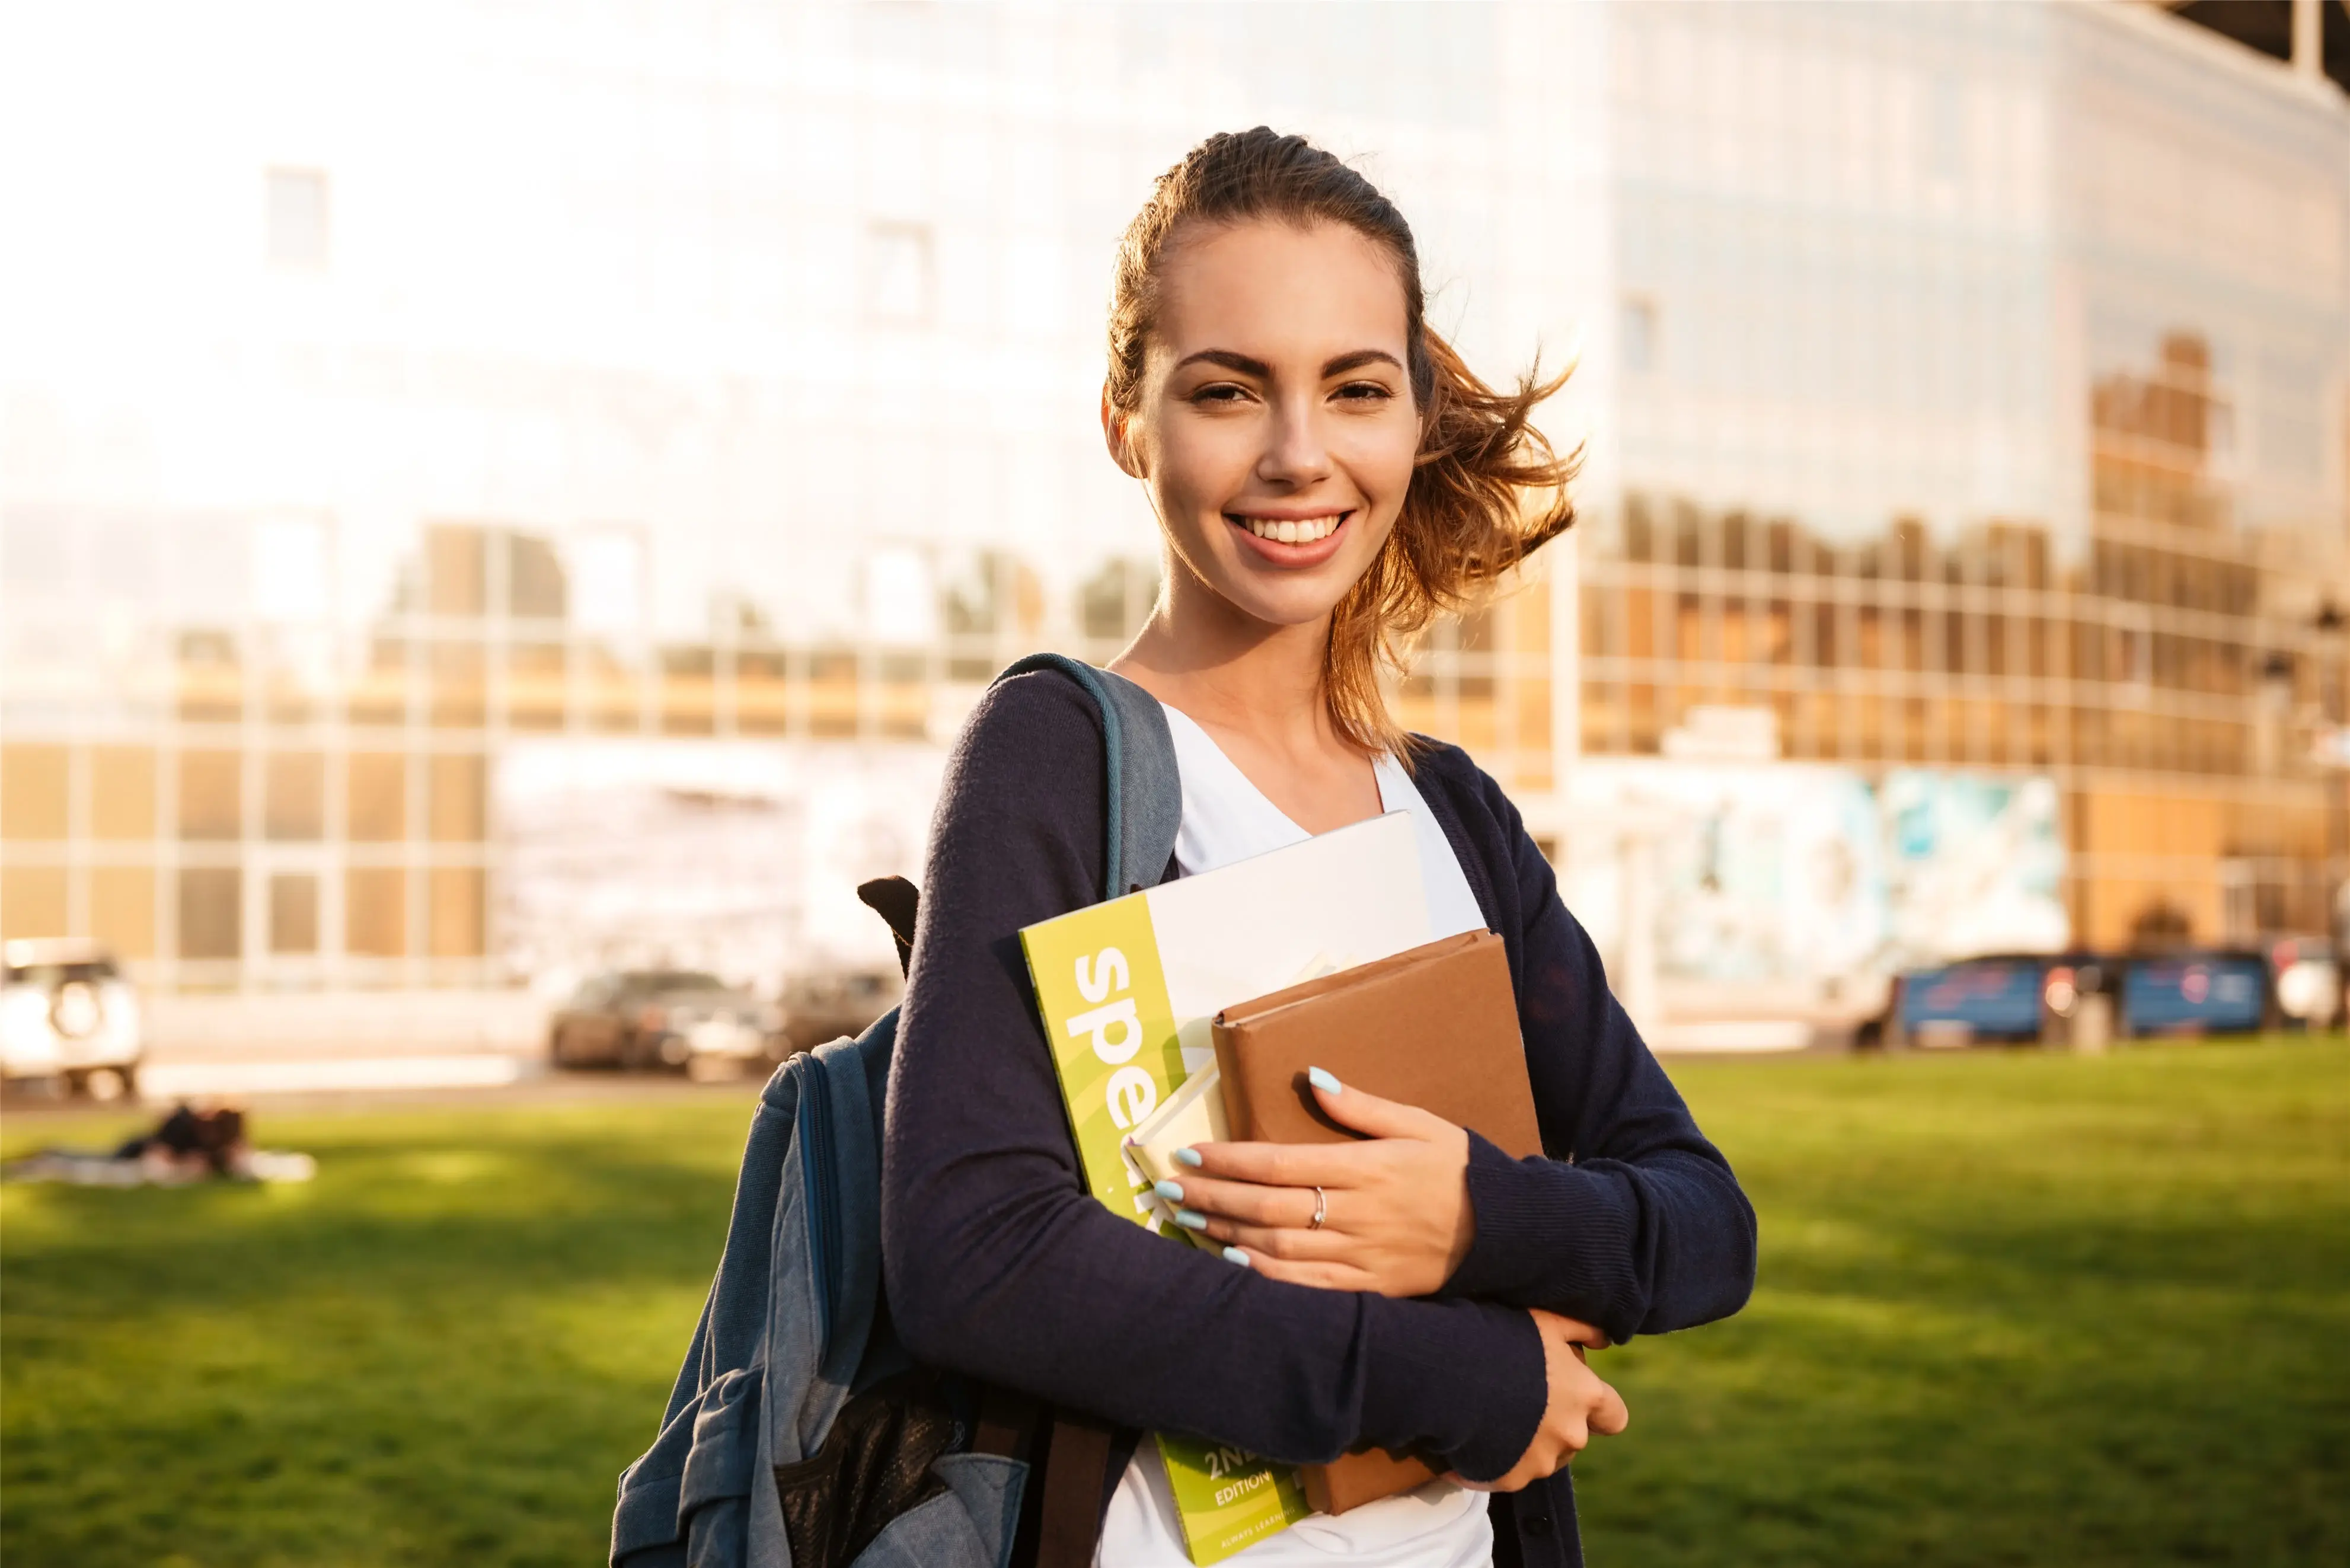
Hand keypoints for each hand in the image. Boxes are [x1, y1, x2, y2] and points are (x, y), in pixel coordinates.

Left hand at [1158, 1070, 1473, 1296]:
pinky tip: (1233, 1266)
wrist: (1508, 1233)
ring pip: (1278, 1248)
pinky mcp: (1369, 1288)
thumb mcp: (1420, 1123)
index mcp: (1366, 1167)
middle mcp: (1357, 1213)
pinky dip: (1266, 1279)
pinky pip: (1307, 1287)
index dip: (1228, 1161)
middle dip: (1209, 1198)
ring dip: (1224, 1236)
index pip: (1279, 1163)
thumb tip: (1311, 1076)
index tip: (1188, 1154)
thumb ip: (1362, 1105)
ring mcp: (1362, 1256)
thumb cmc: (1460, 1170)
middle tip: (1164, 1190)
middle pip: (1266, 1207)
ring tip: (1184, 1221)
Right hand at [1450, 1310, 1625, 1491]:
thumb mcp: (1545, 1320)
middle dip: (1554, 1425)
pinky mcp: (1509, 1479)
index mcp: (1585, 1396)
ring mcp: (1541, 1462)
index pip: (1614, 1416)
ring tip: (1492, 1417)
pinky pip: (1508, 1473)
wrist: (1450, 1374)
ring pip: (1542, 1459)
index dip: (1598, 1411)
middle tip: (1520, 1401)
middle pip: (1573, 1438)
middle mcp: (1571, 1434)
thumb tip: (1605, 1340)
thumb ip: (1582, 1328)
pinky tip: (1471, 1435)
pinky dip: (1495, 1460)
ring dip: (1526, 1445)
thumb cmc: (1501, 1339)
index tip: (1576, 1400)